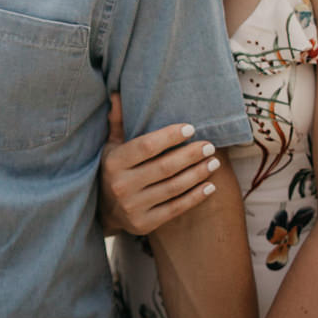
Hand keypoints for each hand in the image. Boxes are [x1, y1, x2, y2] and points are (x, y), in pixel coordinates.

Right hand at [100, 93, 225, 235]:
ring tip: (214, 162)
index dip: (170, 136)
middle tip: (209, 145)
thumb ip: (118, 121)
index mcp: (113, 162)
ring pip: (173, 188)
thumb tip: (117, 93)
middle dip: (190, 155)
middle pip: (164, 167)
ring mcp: (132, 207)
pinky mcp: (144, 224)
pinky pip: (175, 208)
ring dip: (197, 174)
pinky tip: (210, 186)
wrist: (103, 211)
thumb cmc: (113, 170)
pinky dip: (195, 197)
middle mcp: (121, 185)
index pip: (146, 146)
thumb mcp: (111, 145)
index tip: (191, 128)